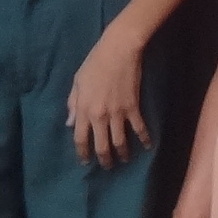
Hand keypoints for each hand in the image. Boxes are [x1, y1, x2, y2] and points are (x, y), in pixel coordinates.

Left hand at [63, 30, 147, 169]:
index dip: (82, 153)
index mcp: (84, 109)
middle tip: (107, 166)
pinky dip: (144, 138)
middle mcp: (100, 116)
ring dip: (122, 153)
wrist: (118, 51)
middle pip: (101, 145)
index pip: (80, 138)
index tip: (84, 162)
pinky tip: (147, 146)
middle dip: (104, 159)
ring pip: (120, 141)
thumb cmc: (94, 63)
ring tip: (124, 160)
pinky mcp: (133, 107)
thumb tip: (70, 124)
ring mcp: (118, 113)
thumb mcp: (77, 82)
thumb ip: (73, 104)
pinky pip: (139, 128)